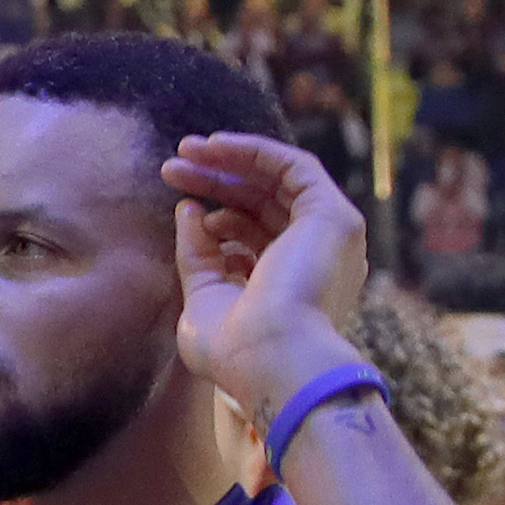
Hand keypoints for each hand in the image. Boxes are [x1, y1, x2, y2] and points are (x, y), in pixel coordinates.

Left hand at [165, 132, 371, 423]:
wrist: (269, 358)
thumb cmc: (235, 349)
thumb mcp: (204, 297)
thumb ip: (198, 254)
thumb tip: (190, 209)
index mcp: (293, 286)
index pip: (255, 236)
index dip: (216, 216)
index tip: (178, 199)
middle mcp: (317, 260)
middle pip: (264, 205)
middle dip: (216, 182)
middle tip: (171, 167)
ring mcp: (330, 238)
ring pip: (279, 182)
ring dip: (230, 161)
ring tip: (183, 153)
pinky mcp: (333, 216)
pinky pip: (296, 166)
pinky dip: (255, 152)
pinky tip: (214, 146)